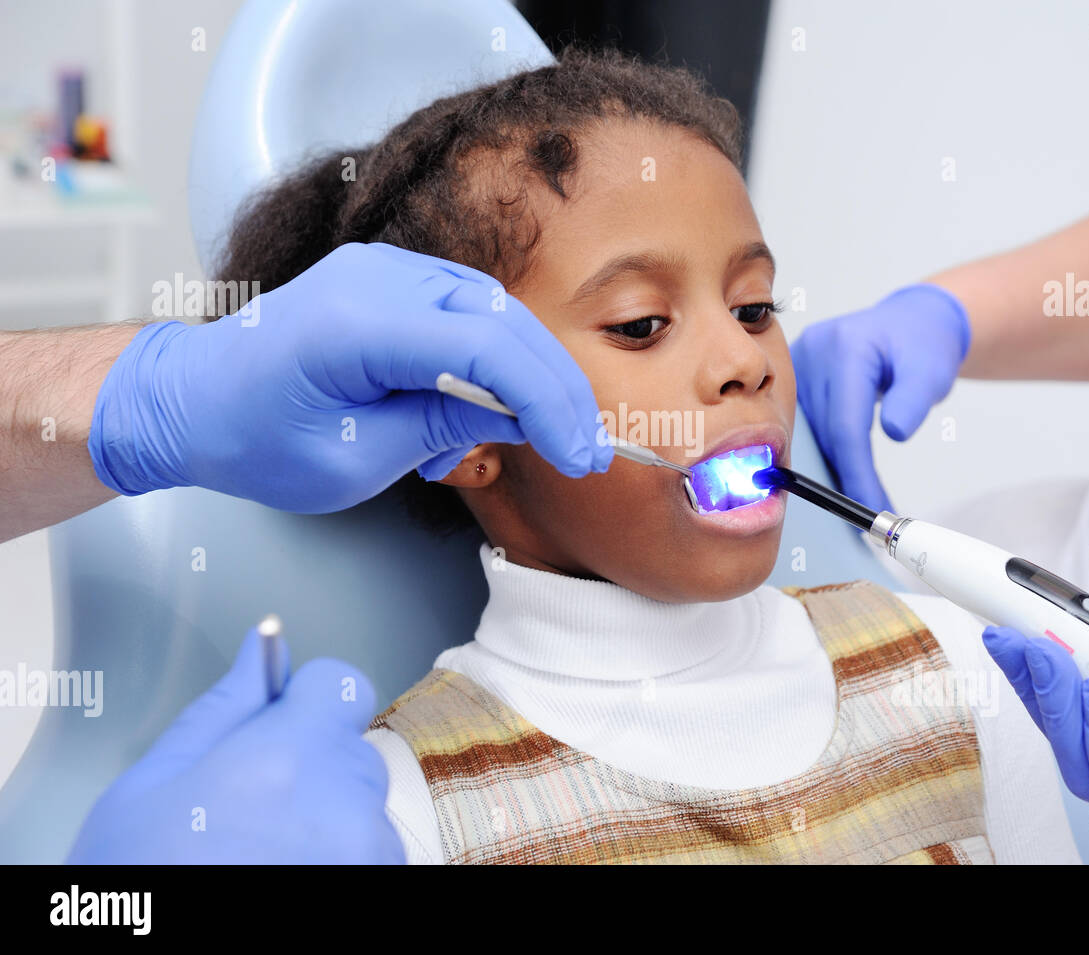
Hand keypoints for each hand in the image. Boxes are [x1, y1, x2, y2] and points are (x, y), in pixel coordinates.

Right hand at [66, 626, 403, 863]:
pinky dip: (339, 859)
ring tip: (257, 858)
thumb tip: (263, 648)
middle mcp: (349, 803)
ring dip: (324, 818)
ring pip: (359, 806)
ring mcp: (372, 856)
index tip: (273, 728)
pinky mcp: (382, 887)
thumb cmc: (141, 883)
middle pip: (349, 749)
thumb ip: (224, 709)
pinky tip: (283, 879)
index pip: (342, 684)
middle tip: (242, 813)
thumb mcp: (153, 787)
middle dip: (306, 765)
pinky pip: (371, 852)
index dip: (303, 700)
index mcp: (291, 758)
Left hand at [88, 242, 612, 511]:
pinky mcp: (390, 280)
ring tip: (517, 442)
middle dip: (553, 389)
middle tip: (584, 449)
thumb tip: (518, 414)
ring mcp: (383, 269)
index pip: (485, 350)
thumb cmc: (254, 438)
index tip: (580, 454)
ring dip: (523, 378)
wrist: (191, 398)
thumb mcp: (354, 460)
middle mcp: (375, 277)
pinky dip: (489, 362)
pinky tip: (474, 413)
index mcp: (355, 325)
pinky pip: (466, 313)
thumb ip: (442, 427)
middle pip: (503, 322)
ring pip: (494, 315)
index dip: (546, 402)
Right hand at [790, 283, 968, 511]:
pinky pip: (802, 422)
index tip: (870, 506)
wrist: (910, 322)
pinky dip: (822, 449)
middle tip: (866, 514)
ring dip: (830, 466)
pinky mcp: (792, 373)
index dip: (855, 471)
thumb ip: (914, 400)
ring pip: (808, 432)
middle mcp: (813, 350)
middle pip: (822, 431)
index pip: (845, 423)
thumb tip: (894, 433)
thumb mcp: (932, 370)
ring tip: (856, 495)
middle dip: (843, 476)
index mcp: (846, 346)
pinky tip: (837, 471)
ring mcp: (798, 360)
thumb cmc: (922, 345)